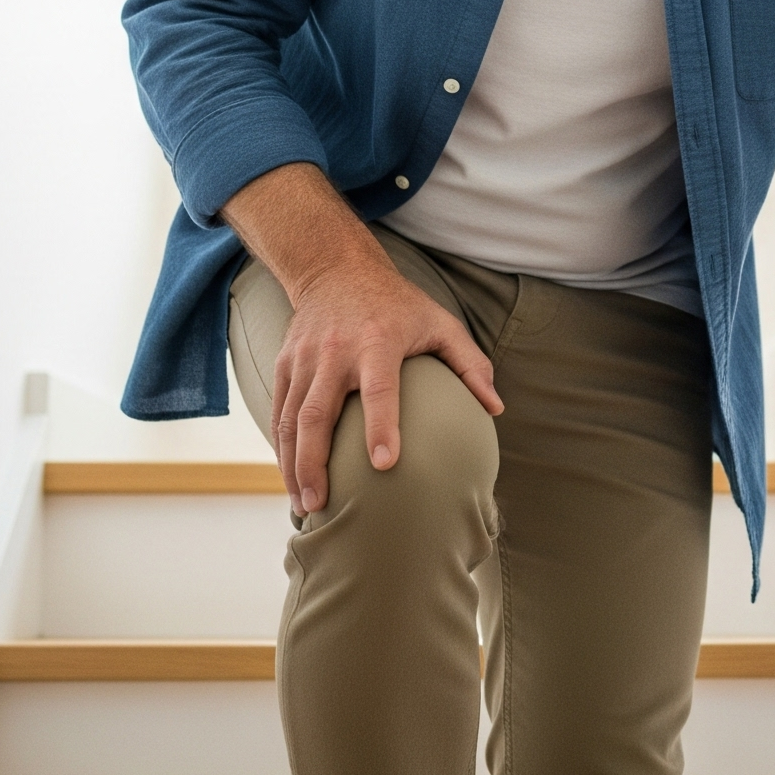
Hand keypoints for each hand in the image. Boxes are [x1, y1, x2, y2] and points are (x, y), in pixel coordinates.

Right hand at [271, 255, 501, 515]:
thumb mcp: (440, 323)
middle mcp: (335, 352)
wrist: (336, 269)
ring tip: (303, 505)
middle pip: (317, 413)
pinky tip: (290, 478)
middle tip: (320, 505)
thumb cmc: (399, 305)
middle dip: (315, 463)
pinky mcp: (285, 364)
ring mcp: (304, 359)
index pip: (379, 390)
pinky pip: (278, 411)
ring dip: (292, 465)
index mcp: (378, 342)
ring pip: (290, 419)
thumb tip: (495, 409)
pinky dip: (281, 448)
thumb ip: (470, 364)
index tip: (384, 465)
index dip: (382, 426)